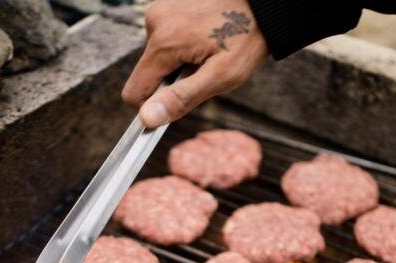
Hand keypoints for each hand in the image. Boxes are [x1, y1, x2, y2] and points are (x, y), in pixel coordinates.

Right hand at [122, 0, 268, 127]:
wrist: (261, 5)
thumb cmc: (246, 39)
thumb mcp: (220, 77)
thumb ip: (181, 98)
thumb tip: (147, 118)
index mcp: (164, 43)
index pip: (134, 92)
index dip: (152, 108)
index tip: (176, 105)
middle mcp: (155, 23)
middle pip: (147, 74)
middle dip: (171, 82)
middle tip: (204, 70)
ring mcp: (160, 12)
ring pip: (156, 58)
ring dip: (177, 63)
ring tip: (207, 52)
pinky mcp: (167, 7)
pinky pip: (164, 40)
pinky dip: (181, 46)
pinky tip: (203, 40)